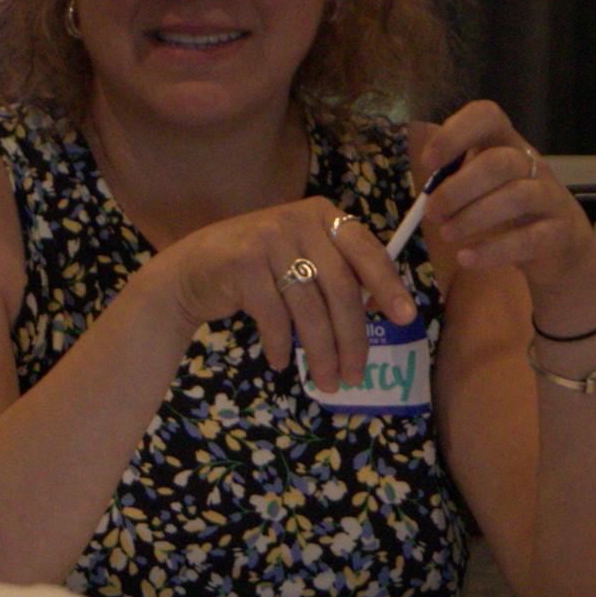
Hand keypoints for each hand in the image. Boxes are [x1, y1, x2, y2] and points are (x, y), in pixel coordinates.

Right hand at [146, 195, 418, 389]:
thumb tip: (383, 305)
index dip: (388, 285)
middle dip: (352, 339)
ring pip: (310, 309)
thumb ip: (336, 269)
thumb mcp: (299, 256)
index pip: (366, 250)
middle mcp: (297, 221)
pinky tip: (280, 361)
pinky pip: (275, 317)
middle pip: (340, 289)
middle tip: (356, 375)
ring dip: (321, 353)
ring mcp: (268, 240)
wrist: (190, 270)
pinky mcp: (243, 265)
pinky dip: (280, 345)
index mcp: (321, 215)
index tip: (405, 318)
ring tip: (326, 381)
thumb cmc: (255, 268)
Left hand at [408, 102, 595, 337]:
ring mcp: (551, 198)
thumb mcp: (485, 189)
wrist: (563, 248)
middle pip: (498, 163)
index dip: (455, 134)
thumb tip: (427, 193)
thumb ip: (456, 183)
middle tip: (433, 213)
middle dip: (457, 189)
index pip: (487, 117)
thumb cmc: (513, 213)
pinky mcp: (560, 233)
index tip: (429, 162)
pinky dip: (493, 250)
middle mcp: (533, 165)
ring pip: (516, 197)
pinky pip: (528, 239)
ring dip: (472, 218)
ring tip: (448, 234)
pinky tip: (467, 259)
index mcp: (508, 146)